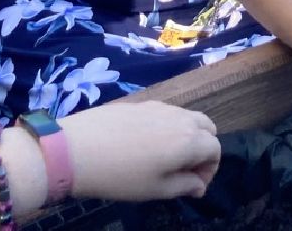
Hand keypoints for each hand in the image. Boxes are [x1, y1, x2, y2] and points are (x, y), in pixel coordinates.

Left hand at [59, 100, 219, 201]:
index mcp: (190, 140)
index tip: (193, 186)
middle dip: (204, 148)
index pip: (215, 149)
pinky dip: (168, 128)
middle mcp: (181, 117)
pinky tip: (143, 144)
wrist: (76, 148)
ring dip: (187, 136)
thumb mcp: (156, 190)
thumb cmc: (121, 175)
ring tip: (164, 158)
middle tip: (184, 170)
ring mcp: (160, 106)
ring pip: (187, 117)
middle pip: (207, 127)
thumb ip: (184, 186)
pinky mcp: (140, 103)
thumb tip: (198, 185)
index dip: (210, 170)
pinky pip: (166, 113)